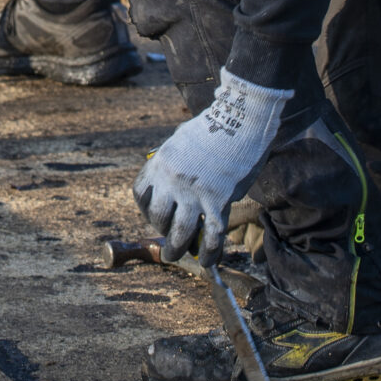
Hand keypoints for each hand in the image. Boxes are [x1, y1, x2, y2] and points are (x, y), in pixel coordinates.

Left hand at [134, 69, 288, 265]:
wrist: (240, 118)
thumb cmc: (213, 128)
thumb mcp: (180, 140)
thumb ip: (173, 163)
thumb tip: (173, 186)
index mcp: (160, 163)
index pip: (140, 194)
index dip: (145, 209)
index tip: (155, 215)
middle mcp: (172, 180)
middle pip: (157, 216)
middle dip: (162, 231)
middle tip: (169, 238)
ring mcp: (194, 192)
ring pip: (179, 232)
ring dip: (177, 249)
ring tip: (177, 256)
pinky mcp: (218, 201)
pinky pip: (211, 235)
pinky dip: (210, 253)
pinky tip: (209, 262)